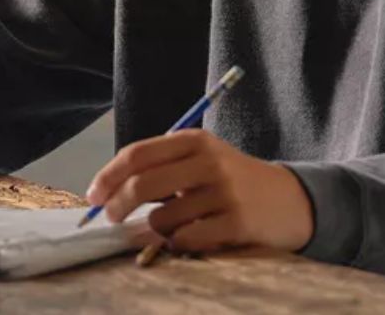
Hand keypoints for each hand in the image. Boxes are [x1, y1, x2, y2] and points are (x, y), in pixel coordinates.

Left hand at [85, 129, 313, 252]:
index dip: (107, 177)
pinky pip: (185, 239)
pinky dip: (178, 242)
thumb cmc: (229, 181)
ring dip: (157, 228)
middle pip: (142, 184)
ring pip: (162, 218)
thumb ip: (158, 169)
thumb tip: (105, 194)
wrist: (292, 200)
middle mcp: (209, 161)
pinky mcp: (238, 222)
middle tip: (111, 218)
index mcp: (194, 140)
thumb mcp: (199, 160)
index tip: (92, 196)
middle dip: (117, 206)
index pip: (136, 155)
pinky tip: (193, 236)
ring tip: (176, 224)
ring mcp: (225, 192)